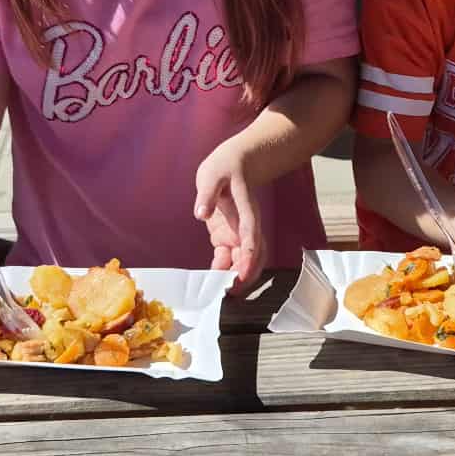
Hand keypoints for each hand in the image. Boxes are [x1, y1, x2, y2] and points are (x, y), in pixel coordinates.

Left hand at [195, 140, 262, 285]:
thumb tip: (201, 213)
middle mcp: (246, 226)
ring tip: (222, 293)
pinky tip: (213, 280)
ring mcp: (238, 232)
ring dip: (236, 277)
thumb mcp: (212, 174)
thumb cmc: (226, 166)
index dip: (248, 255)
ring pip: (244, 260)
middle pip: (253, 255)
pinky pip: (229, 258)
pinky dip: (223, 271)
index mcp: (245, 210)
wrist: (236, 163)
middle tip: (230, 293)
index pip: (250, 235)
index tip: (243, 273)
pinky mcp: (228, 236)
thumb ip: (207, 193)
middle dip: (245, 274)